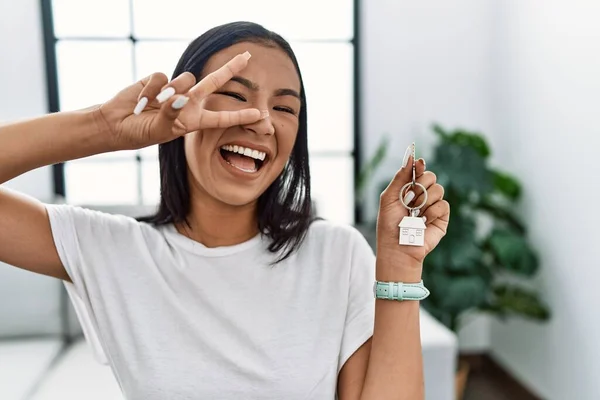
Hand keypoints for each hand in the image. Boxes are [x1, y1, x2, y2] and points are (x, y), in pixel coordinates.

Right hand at [96, 52, 262, 150]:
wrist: (115, 124)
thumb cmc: (139, 133)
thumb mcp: (158, 131)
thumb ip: (171, 115)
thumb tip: (181, 97)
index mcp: (193, 120)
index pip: (222, 117)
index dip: (241, 116)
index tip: (261, 114)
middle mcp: (188, 103)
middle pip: (214, 82)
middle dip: (231, 68)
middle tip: (248, 55)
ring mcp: (174, 89)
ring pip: (185, 79)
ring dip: (170, 91)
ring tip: (153, 105)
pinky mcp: (158, 79)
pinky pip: (162, 77)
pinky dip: (150, 89)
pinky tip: (142, 99)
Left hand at [377, 152, 449, 265]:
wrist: (398, 247)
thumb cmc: (389, 225)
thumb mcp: (389, 198)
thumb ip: (400, 177)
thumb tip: (411, 158)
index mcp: (408, 189)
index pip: (418, 171)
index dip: (419, 165)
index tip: (419, 163)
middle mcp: (422, 195)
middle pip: (431, 176)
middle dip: (420, 186)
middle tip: (410, 200)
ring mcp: (433, 206)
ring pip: (438, 189)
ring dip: (424, 201)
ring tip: (415, 213)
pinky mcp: (442, 217)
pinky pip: (444, 204)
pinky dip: (432, 212)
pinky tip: (423, 221)